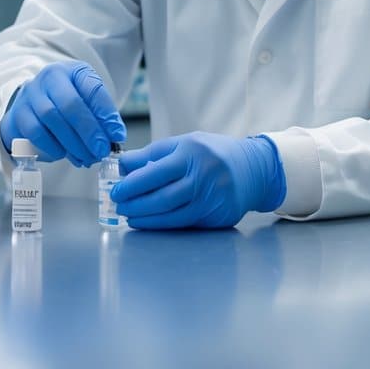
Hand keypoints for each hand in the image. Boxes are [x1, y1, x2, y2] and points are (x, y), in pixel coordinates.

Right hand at [1, 61, 125, 166]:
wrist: (34, 102)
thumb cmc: (67, 102)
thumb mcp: (88, 101)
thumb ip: (102, 117)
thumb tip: (115, 137)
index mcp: (74, 71)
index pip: (93, 89)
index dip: (106, 114)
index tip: (117, 136)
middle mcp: (50, 77)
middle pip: (70, 104)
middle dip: (89, 132)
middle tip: (101, 151)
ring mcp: (31, 93)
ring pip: (51, 118)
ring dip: (72, 143)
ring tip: (86, 157)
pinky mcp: (18, 113)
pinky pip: (35, 132)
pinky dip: (52, 146)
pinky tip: (63, 154)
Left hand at [111, 132, 286, 228]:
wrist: (253, 169)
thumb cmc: (213, 153)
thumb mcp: (184, 143)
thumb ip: (152, 154)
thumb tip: (122, 165)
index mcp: (192, 154)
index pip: (156, 173)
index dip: (132, 185)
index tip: (116, 190)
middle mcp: (203, 177)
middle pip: (162, 198)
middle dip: (136, 205)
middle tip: (119, 206)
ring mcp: (212, 200)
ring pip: (172, 216)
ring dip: (146, 219)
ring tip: (130, 216)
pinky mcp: (217, 217)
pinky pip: (184, 223)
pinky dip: (163, 225)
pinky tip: (149, 222)